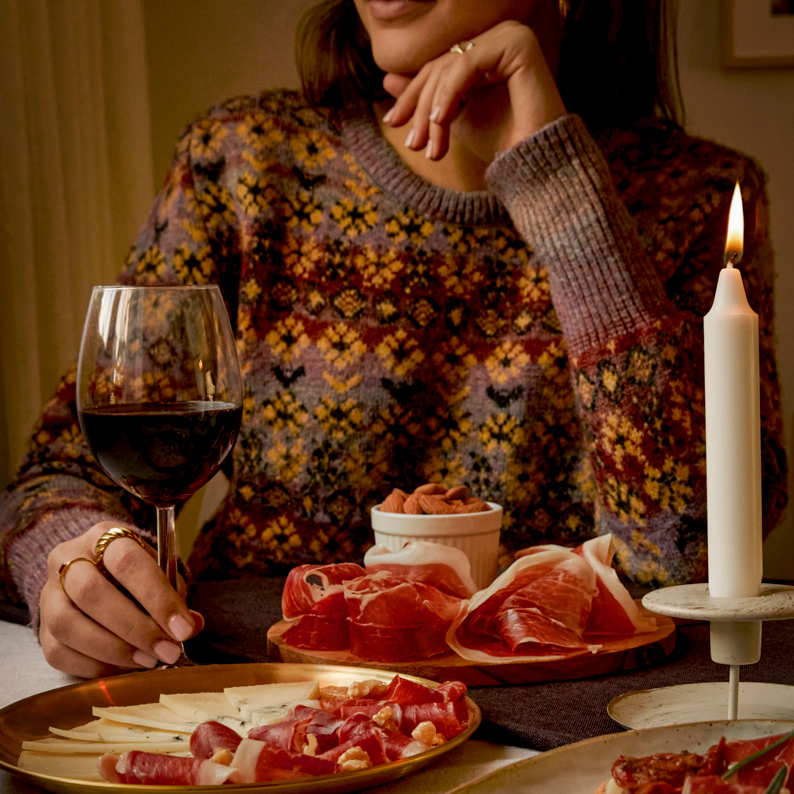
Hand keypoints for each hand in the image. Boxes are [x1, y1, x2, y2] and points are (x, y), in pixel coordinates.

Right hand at [39, 521, 203, 677]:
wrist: (93, 570)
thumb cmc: (134, 572)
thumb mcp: (158, 570)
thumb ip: (174, 594)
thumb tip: (191, 625)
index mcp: (104, 535)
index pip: (127, 561)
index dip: (156, 597)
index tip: (182, 628)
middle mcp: (68, 558)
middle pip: (91, 592)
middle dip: (136, 628)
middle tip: (167, 650)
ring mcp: (49, 592)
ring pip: (68, 624)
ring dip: (114, 649)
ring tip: (148, 661)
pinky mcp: (41, 625)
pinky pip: (59, 651)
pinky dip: (94, 665)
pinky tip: (123, 667)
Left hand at [381, 20, 565, 161]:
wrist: (533, 162)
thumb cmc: (500, 142)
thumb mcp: (453, 118)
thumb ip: (426, 97)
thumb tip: (388, 79)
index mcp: (486, 51)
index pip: (438, 68)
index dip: (412, 96)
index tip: (392, 123)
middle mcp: (499, 37)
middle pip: (441, 67)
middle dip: (420, 108)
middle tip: (413, 143)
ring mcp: (509, 36)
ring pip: (451, 67)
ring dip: (433, 108)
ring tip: (430, 143)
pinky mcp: (517, 44)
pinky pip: (468, 64)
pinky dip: (449, 93)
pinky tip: (440, 119)